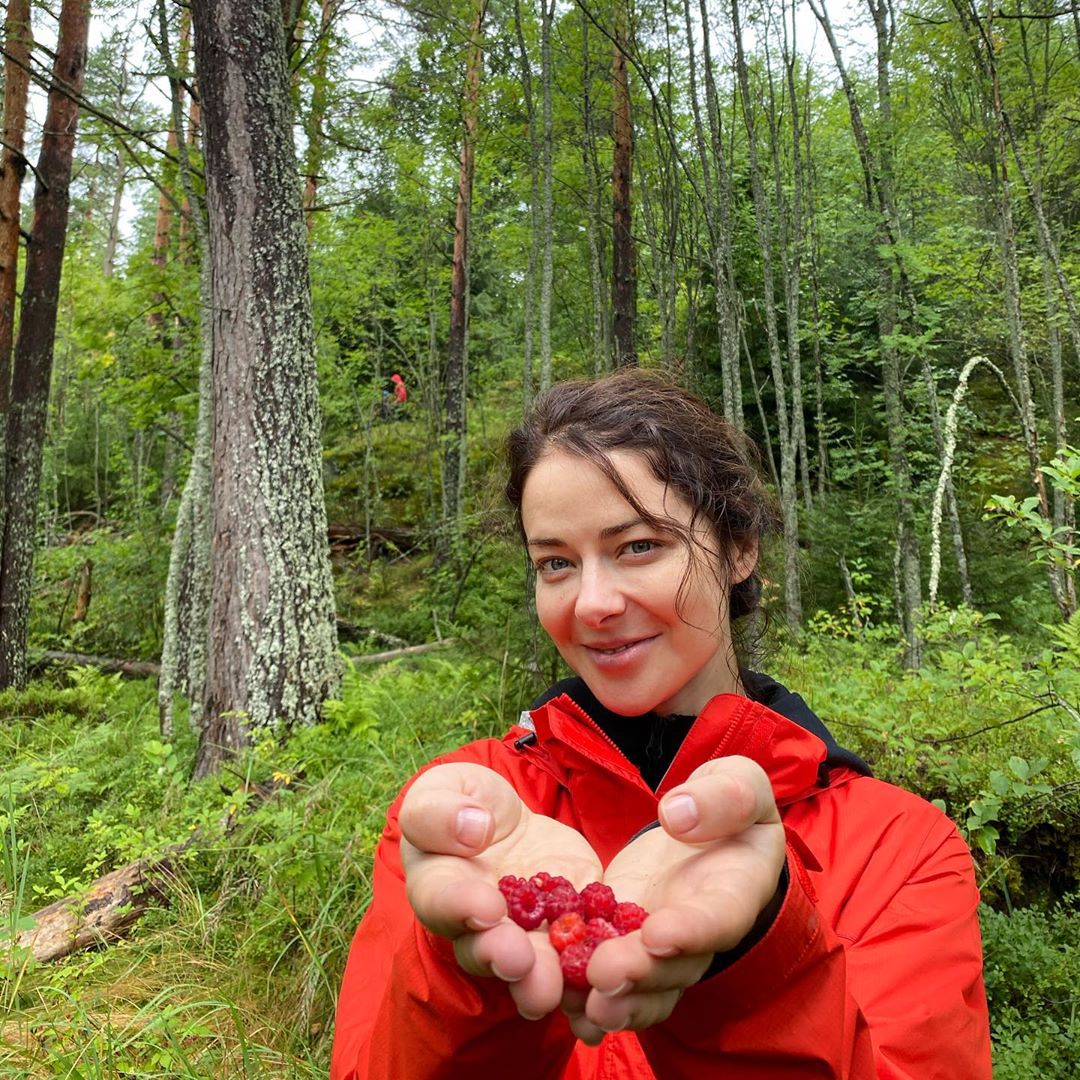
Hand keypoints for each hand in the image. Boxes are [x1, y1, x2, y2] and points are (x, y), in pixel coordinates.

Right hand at [399, 762, 601, 1019]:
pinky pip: (581, 947)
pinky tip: (607, 963)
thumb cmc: (462, 801)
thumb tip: (472, 829)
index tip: (486, 907)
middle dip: (503, 957)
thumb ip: (441, 808)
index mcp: (437, 885)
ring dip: (541, 979)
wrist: (504, 818)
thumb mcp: (445, 787)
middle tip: (519, 962)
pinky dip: (592, 961)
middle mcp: (476, 924)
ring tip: (552, 987)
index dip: (461, 906)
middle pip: (484, 950)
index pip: (440, 901)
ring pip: (530, 966)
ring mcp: (524, 933)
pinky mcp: (568, 926)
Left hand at [564, 756, 785, 1043]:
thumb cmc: (729, 803)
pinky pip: (612, 977)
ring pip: (643, 986)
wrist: (709, 827)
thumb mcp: (739, 784)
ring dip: (613, 999)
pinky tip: (563, 1005)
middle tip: (602, 977)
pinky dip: (590, 996)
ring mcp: (660, 945)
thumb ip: (722, 796)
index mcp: (735, 891)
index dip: (691, 931)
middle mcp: (698, 932)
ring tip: (578, 1005)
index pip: (717, 917)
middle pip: (673, 965)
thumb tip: (679, 814)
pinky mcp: (625, 941)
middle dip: (638, 973)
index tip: (658, 934)